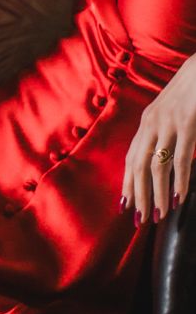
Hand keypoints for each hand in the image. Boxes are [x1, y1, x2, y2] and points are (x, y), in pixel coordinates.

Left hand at [122, 58, 195, 220]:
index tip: (125, 206)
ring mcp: (169, 124)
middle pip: (138, 166)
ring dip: (157, 194)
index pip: (131, 158)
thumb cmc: (191, 93)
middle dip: (137, 195)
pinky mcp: (187, 124)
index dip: (127, 183)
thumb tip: (162, 162)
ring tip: (160, 214)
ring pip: (157, 166)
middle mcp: (152, 123)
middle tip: (140, 219)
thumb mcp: (171, 114)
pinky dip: (180, 181)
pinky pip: (181, 158)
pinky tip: (179, 198)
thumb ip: (164, 135)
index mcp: (147, 122)